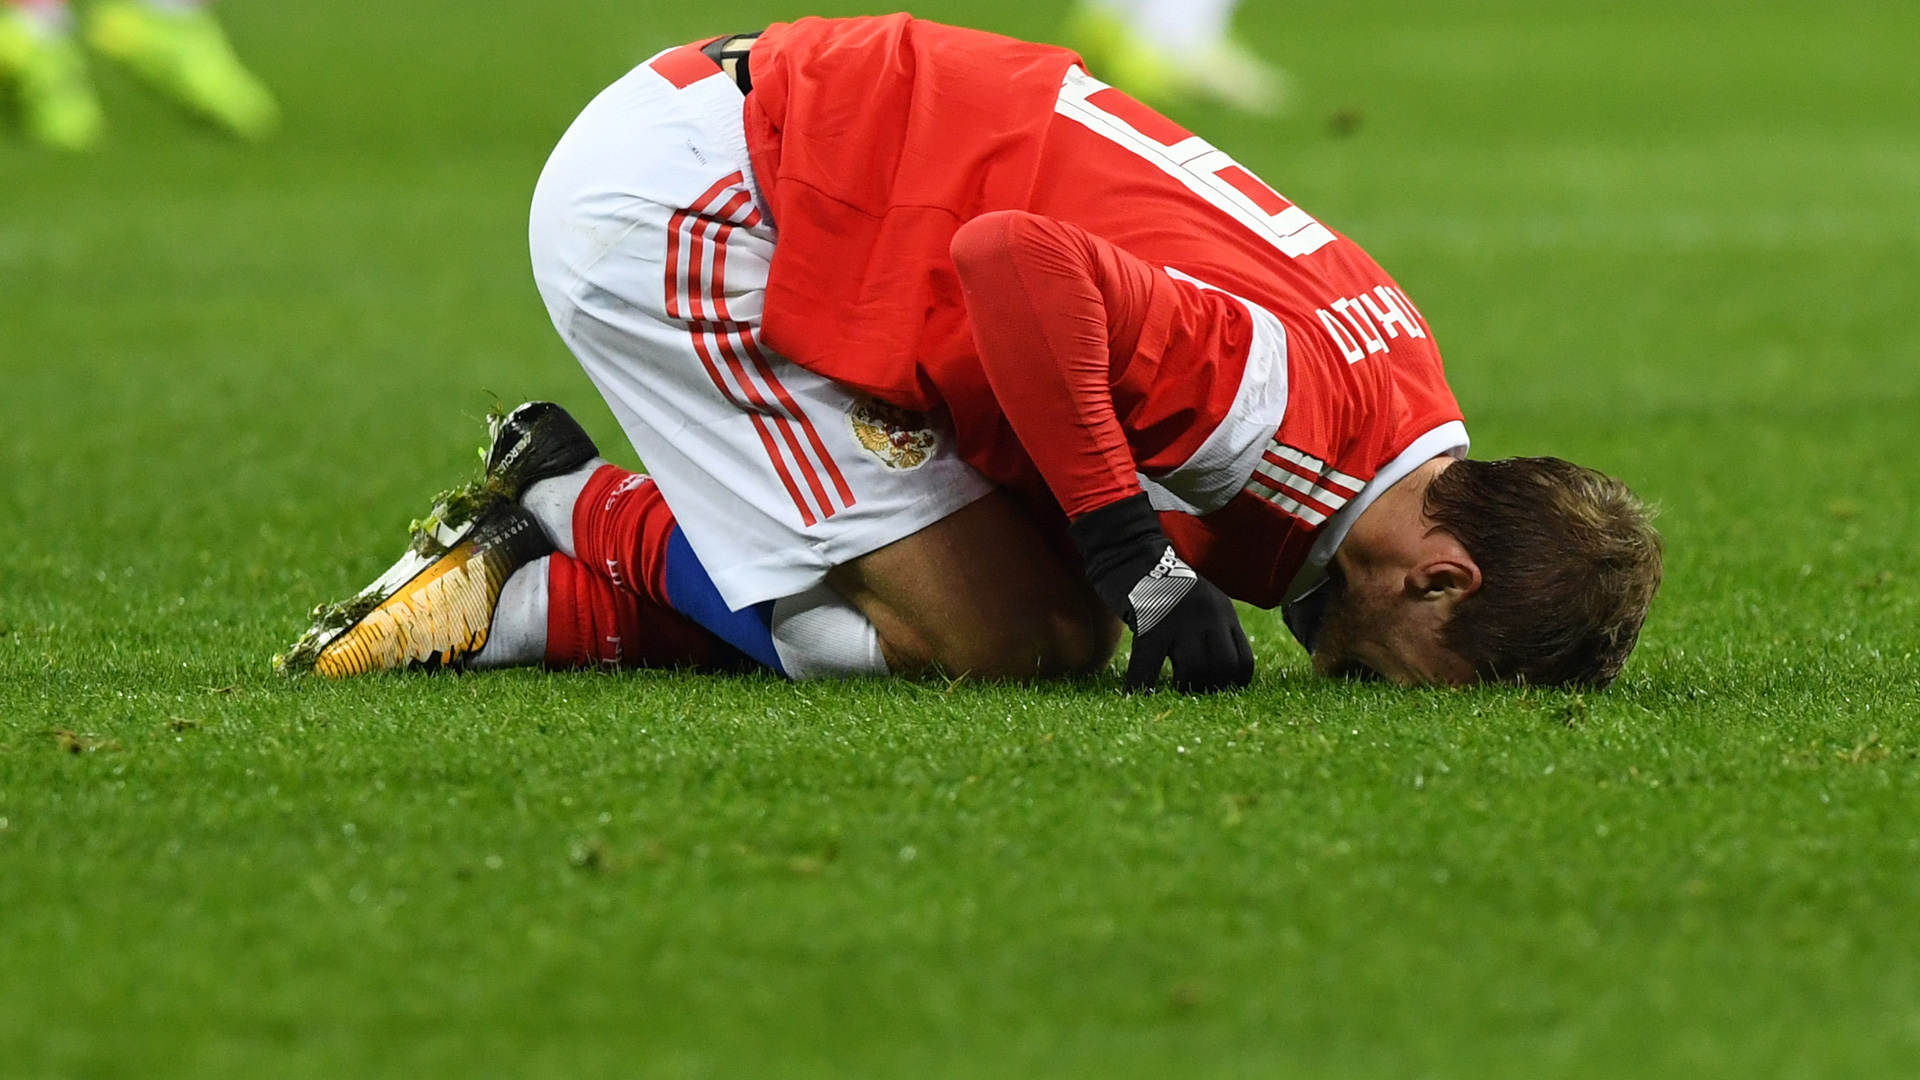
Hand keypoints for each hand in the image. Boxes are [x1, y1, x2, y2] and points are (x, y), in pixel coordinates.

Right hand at [1068, 494, 1253, 692]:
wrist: (1128, 550)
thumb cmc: (1159, 579)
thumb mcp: (1198, 598)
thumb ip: (1210, 625)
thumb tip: (1214, 664)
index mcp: (1223, 612)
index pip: (1243, 662)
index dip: (1231, 685)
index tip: (1215, 693)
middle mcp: (1209, 616)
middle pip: (1221, 670)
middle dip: (1207, 689)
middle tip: (1189, 693)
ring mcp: (1181, 621)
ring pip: (1192, 672)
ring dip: (1179, 689)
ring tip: (1167, 692)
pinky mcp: (1151, 625)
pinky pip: (1148, 669)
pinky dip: (1142, 686)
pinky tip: (1135, 693)